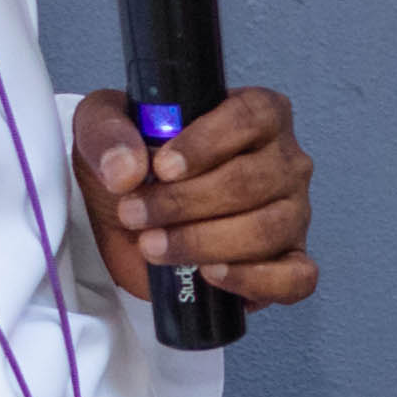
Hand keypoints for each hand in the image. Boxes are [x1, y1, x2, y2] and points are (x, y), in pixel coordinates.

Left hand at [76, 84, 321, 308]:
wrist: (130, 220)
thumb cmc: (134, 166)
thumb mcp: (101, 129)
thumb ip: (107, 135)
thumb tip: (127, 169)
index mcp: (257, 116)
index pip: (252, 117)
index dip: (206, 144)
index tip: (162, 167)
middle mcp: (285, 162)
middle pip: (252, 181)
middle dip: (185, 202)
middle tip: (135, 213)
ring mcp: (293, 214)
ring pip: (267, 230)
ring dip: (202, 242)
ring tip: (152, 245)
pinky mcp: (289, 262)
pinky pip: (295, 277)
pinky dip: (254, 279)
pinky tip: (210, 274)